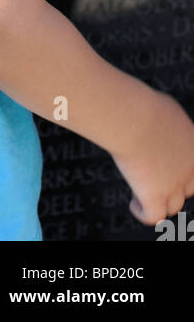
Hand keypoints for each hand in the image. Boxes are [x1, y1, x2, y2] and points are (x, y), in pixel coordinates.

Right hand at [111, 92, 193, 226]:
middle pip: (188, 188)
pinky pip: (154, 216)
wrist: (133, 117)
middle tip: (156, 177)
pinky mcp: (154, 195)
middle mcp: (187, 167)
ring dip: (160, 201)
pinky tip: (134, 204)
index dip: (183, 167)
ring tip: (142, 194)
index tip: (166, 162)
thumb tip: (161, 118)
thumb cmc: (143, 105)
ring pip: (174, 205)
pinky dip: (144, 213)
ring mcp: (172, 184)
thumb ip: (169, 120)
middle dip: (175, 185)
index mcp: (193, 144)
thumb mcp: (166, 106)